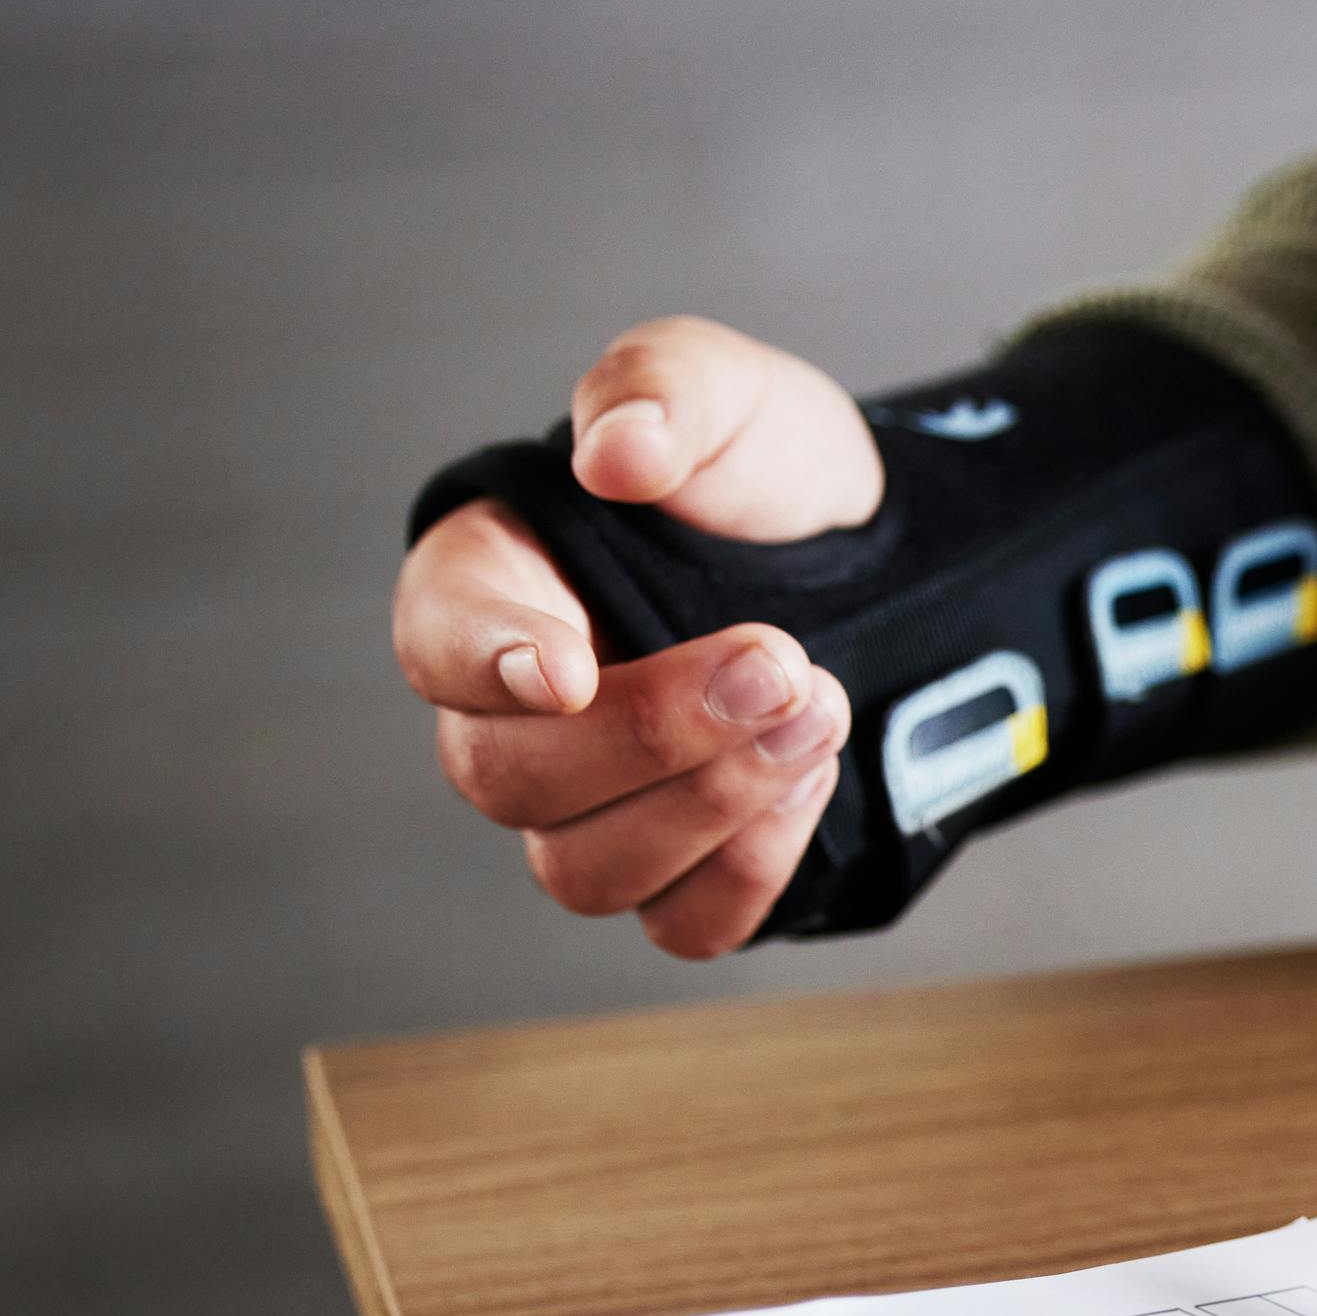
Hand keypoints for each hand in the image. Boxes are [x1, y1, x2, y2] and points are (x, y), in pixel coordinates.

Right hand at [390, 317, 886, 956]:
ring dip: (708, 803)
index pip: (435, 642)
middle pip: (508, 779)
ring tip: (818, 711)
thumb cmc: (760, 472)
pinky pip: (680, 923)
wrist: (881, 559)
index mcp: (491, 585)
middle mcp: (515, 717)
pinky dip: (747, 869)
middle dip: (650, 735)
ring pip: (583, 869)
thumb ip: (662, 392)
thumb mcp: (724, 391)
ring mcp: (592, 809)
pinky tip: (811, 780)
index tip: (566, 670)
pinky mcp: (679, 874)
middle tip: (776, 665)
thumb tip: (618, 449)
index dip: (485, 663)